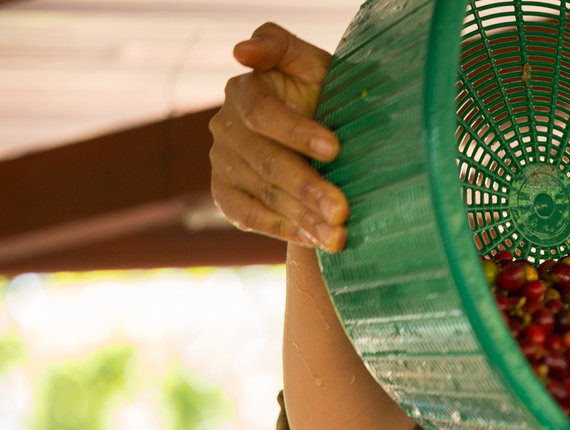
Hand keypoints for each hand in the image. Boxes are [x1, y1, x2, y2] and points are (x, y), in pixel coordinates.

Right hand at [209, 23, 347, 251]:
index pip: (262, 112)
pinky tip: (313, 240)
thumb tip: (242, 52)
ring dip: (303, 217)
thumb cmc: (325, 95)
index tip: (335, 149)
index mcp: (246, 90)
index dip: (297, 131)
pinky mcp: (225, 194)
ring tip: (337, 236)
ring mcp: (222, 162)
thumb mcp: (313, 64)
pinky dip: (282, 229)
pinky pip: (248, 216)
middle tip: (342, 210)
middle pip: (265, 160)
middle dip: (308, 186)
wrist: (324, 140)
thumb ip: (281, 46)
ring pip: (263, 193)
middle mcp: (226, 125)